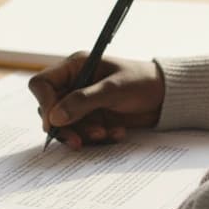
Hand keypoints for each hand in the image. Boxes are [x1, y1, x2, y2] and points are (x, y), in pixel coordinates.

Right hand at [28, 54, 165, 149]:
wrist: (166, 97)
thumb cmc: (142, 82)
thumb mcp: (114, 89)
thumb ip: (83, 102)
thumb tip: (54, 118)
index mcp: (75, 66)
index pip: (42, 84)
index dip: (45, 103)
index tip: (55, 122)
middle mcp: (74, 84)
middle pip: (50, 109)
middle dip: (65, 126)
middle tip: (79, 141)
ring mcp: (82, 102)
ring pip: (66, 125)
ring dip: (83, 133)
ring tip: (105, 134)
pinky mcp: (93, 118)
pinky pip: (83, 132)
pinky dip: (97, 137)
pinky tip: (116, 133)